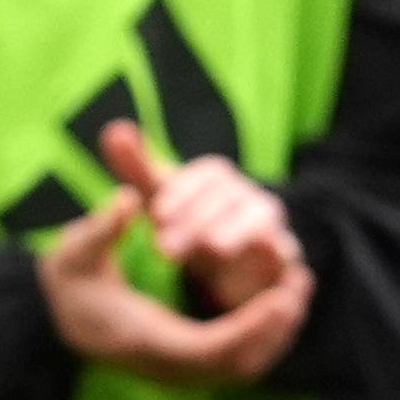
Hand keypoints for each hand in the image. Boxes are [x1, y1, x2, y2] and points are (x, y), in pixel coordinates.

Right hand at [36, 190, 313, 390]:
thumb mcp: (72, 253)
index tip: (281, 296)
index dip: (251, 325)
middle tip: (299, 287)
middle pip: (237, 365)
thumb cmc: (68, 285)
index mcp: (144, 341)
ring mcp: (177, 371)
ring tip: (297, 291)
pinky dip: (261, 337)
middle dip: (274, 329)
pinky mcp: (185, 364)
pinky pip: (233, 361)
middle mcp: (166, 366)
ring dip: (274, 334)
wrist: (53, 319)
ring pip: (241, 367)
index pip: (212, 348)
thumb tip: (125, 201)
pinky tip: (277, 305)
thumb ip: (98, 229)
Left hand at [98, 120, 298, 308]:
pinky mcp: (282, 260)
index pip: (208, 174)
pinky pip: (285, 253)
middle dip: (199, 218)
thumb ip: (138, 167)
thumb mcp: (160, 198)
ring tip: (212, 249)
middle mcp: (248, 197)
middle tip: (164, 246)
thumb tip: (114, 130)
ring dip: (236, 232)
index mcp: (220, 180)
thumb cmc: (188, 223)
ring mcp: (270, 226)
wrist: (224, 269)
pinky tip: (255, 262)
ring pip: (262, 218)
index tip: (156, 214)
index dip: (184, 191)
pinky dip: (275, 254)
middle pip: (232, 195)